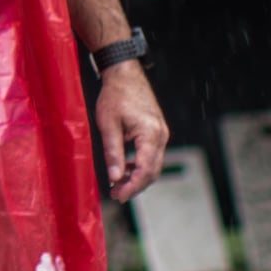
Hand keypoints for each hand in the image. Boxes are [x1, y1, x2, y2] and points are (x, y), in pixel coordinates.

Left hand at [93, 62, 168, 200]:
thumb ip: (113, 154)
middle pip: (153, 171)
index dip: (132, 187)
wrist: (124, 74)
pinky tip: (125, 168)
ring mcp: (161, 133)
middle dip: (135, 186)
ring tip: (117, 184)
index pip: (145, 170)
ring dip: (137, 177)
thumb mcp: (108, 126)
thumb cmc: (115, 96)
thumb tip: (114, 178)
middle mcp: (161, 135)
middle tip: (116, 194)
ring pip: (153, 164)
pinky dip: (140, 165)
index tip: (118, 196)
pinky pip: (151, 155)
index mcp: (150, 134)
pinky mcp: (157, 131)